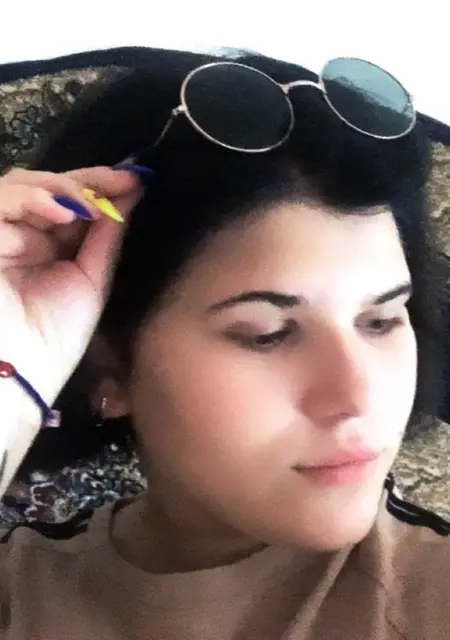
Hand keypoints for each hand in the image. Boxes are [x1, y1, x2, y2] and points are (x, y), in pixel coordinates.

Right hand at [0, 166, 142, 406]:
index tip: (139, 179)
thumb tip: (131, 194)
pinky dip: (31, 198)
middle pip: (50, 188)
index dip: (102, 188)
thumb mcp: (90, 281)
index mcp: (46, 248)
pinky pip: (0, 200)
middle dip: (90, 181)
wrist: (17, 378)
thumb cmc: (52, 340)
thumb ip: (105, 237)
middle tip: (125, 179)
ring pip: (23, 185)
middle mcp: (20, 235)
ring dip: (63, 188)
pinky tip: (63, 212)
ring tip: (92, 204)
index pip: (73, 203)